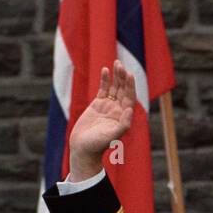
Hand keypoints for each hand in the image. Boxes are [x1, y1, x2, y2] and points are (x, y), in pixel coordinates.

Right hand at [68, 61, 135, 179]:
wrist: (83, 148)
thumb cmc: (97, 145)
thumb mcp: (112, 136)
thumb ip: (123, 125)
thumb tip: (130, 110)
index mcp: (124, 117)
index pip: (129, 97)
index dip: (130, 86)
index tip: (128, 74)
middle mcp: (118, 110)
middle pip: (123, 90)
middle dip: (123, 78)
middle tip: (121, 65)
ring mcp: (108, 106)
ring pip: (114, 88)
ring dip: (116, 76)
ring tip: (116, 64)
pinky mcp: (97, 105)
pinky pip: (103, 90)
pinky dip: (105, 80)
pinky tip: (105, 70)